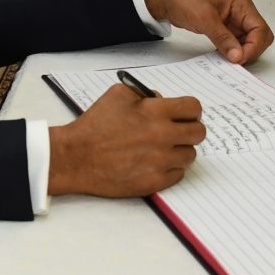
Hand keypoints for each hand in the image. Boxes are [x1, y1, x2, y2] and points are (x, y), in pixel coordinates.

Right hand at [48, 84, 205, 197]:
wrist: (76, 157)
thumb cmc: (94, 126)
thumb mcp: (117, 95)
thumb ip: (145, 94)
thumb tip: (163, 100)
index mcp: (155, 112)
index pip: (194, 108)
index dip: (191, 111)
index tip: (185, 115)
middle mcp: (162, 136)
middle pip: (199, 133)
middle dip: (189, 130)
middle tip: (177, 132)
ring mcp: (160, 161)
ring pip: (190, 155)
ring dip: (179, 151)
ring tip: (160, 149)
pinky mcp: (155, 181)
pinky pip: (178, 174)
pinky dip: (169, 168)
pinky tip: (153, 163)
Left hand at [140, 0, 274, 64]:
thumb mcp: (204, 18)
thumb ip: (223, 38)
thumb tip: (238, 56)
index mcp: (241, 2)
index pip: (260, 29)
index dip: (254, 47)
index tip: (239, 59)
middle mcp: (240, 11)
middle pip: (258, 36)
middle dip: (250, 50)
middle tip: (234, 62)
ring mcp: (232, 20)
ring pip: (247, 42)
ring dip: (240, 52)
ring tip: (226, 60)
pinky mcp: (223, 27)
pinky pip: (234, 43)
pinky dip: (231, 51)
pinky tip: (221, 56)